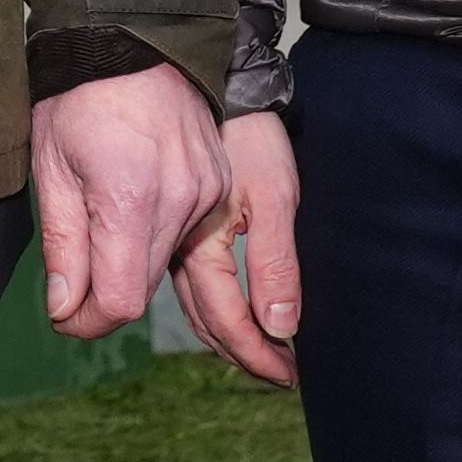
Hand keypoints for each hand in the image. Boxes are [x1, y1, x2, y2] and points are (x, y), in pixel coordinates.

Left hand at [30, 60, 231, 339]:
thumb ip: (63, 245)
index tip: (64, 315)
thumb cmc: (78, 96)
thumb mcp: (51, 167)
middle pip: (146, 287)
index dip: (88, 321)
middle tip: (73, 292)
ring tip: (101, 243)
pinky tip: (133, 214)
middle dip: (106, 299)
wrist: (132, 37)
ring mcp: (208, 191)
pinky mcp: (219, 184)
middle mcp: (181, 199)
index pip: (121, 300)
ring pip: (170, 265)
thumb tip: (66, 310)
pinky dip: (159, 240)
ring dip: (133, 268)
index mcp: (130, 195)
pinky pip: (190, 235)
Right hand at [172, 108, 302, 386]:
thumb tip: (280, 325)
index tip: (289, 376)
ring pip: (195, 305)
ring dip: (229, 336)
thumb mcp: (273, 196)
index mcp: (203, 248)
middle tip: (282, 376)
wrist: (208, 85)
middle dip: (245, 354)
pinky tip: (234, 310)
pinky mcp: (173, 224)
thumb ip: (274, 263)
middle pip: (207, 321)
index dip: (257, 356)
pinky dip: (214, 308)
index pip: (227, 321)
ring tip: (264, 353)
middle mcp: (180, 251)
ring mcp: (173, 238)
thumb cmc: (248, 137)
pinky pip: (191, 283)